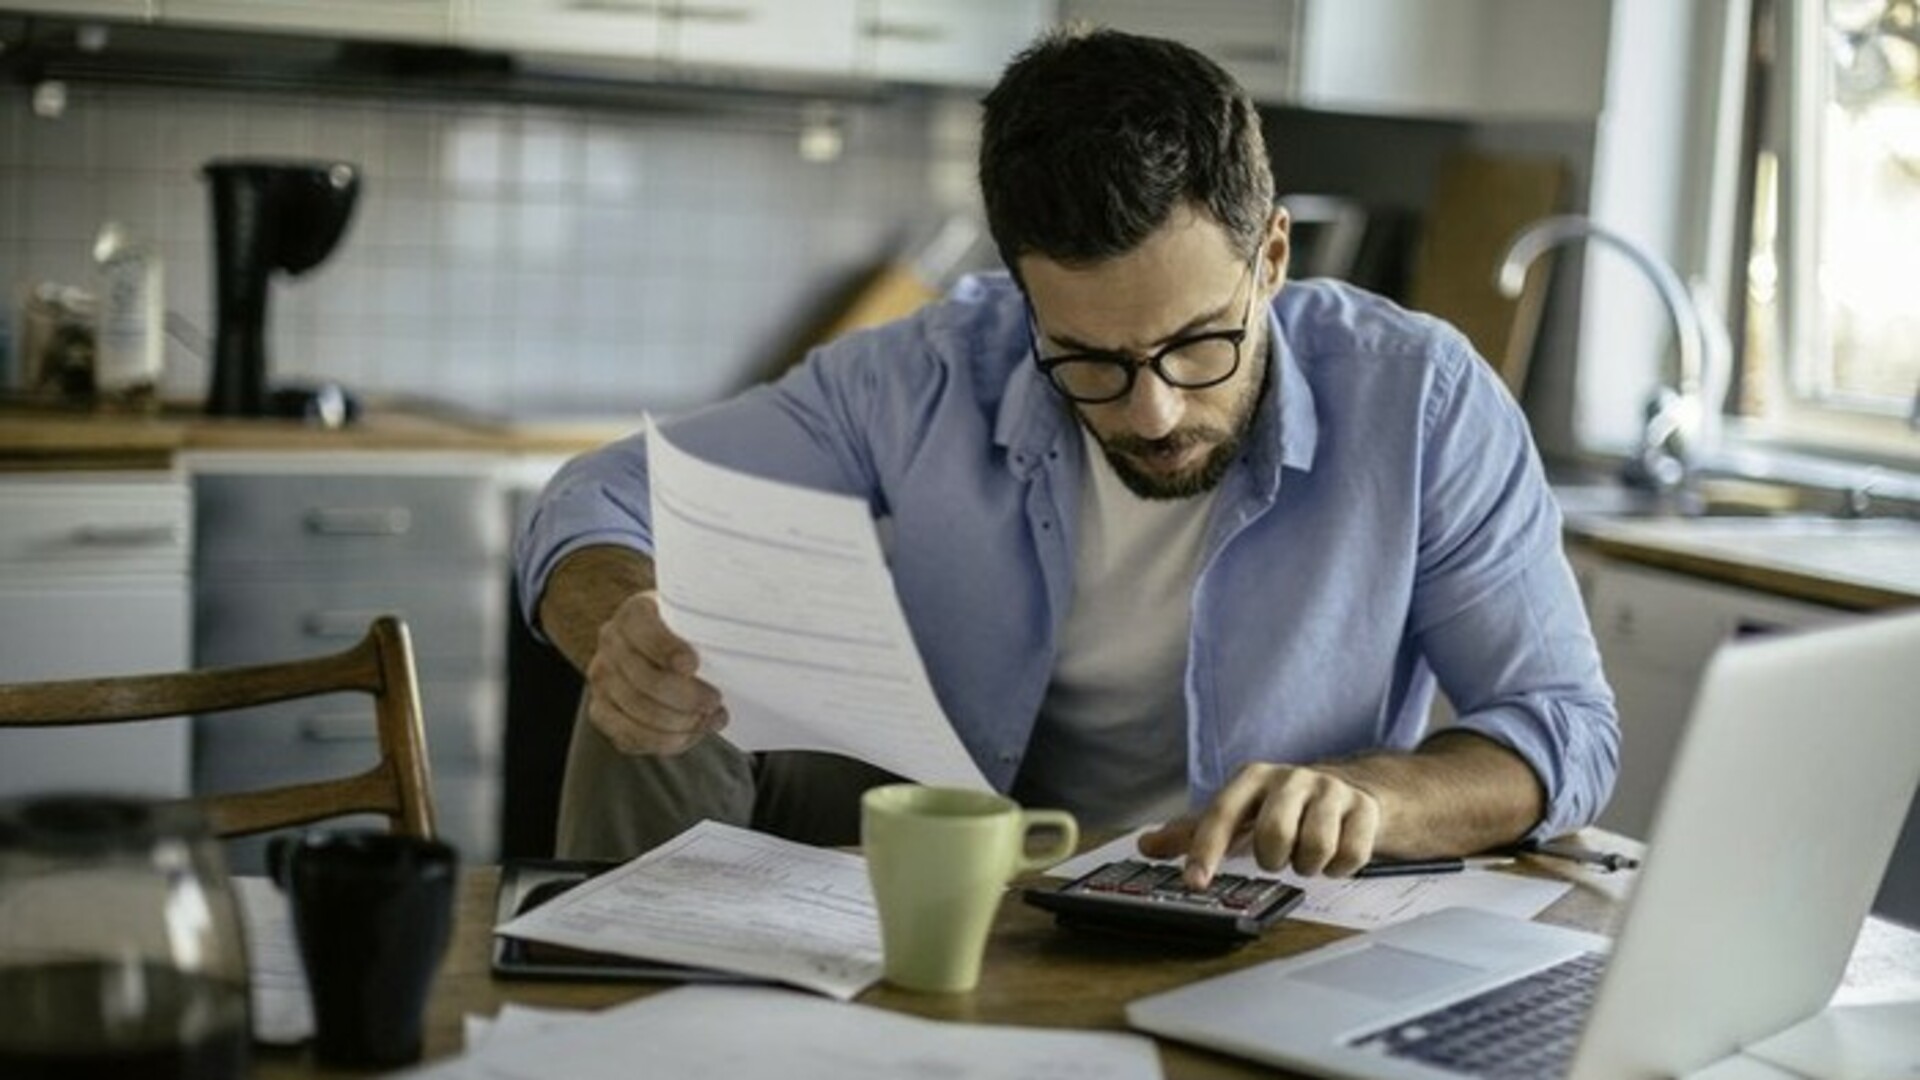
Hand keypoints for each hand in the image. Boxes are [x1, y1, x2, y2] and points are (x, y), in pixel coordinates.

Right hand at [582, 589, 727, 754]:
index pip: (643, 628)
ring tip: (708, 720)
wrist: (670, 649)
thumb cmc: (694, 635)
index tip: (693, 665)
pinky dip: (663, 741)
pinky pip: (629, 736)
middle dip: (684, 697)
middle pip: (643, 678)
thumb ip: (714, 628)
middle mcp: (611, 641)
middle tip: (715, 701)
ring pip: (636, 710)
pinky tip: (690, 734)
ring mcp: (602, 678)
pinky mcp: (602, 710)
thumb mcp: (702, 620)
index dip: (666, 649)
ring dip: (679, 723)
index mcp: (635, 612)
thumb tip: (742, 644)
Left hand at [1138, 762, 1382, 887]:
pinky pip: (1349, 856)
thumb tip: (1146, 845)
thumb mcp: (1238, 816)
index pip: (1222, 814)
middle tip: (1277, 857)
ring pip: (1315, 849)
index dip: (1205, 850)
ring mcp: (1331, 790)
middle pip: (1274, 836)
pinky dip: (1339, 868)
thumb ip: (1192, 833)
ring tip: (1305, 855)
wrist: (1351, 792)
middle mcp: (1291, 777)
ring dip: (1307, 865)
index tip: (1194, 883)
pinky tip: (1334, 855)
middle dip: (1273, 859)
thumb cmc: (1282, 808)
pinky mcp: (1365, 807)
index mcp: (1253, 778)